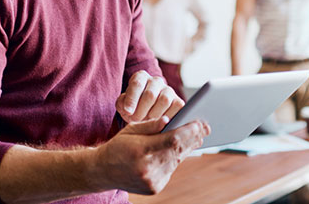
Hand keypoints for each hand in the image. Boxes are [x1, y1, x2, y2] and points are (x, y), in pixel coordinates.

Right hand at [92, 116, 210, 194]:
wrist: (102, 172)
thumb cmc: (118, 146)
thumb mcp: (131, 129)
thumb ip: (151, 124)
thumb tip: (170, 120)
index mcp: (140, 151)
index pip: (172, 140)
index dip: (188, 131)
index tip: (199, 122)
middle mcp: (147, 169)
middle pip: (178, 151)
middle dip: (193, 137)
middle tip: (205, 127)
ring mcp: (151, 181)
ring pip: (177, 160)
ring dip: (187, 147)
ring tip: (197, 135)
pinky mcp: (154, 188)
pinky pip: (171, 169)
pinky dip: (176, 158)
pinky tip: (181, 148)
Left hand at [116, 71, 183, 123]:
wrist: (145, 114)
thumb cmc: (132, 108)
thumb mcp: (123, 105)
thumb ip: (122, 104)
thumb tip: (128, 109)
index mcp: (141, 77)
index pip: (137, 84)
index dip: (132, 99)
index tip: (128, 112)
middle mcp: (156, 81)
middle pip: (150, 94)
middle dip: (141, 111)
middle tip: (136, 120)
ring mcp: (169, 90)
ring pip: (164, 100)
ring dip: (154, 115)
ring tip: (147, 122)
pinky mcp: (178, 101)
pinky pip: (176, 107)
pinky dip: (168, 117)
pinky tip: (159, 123)